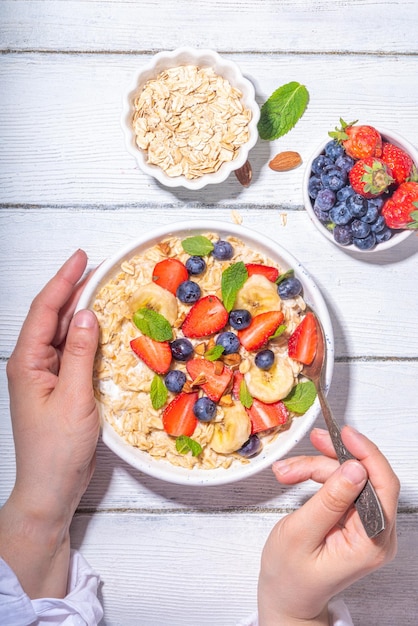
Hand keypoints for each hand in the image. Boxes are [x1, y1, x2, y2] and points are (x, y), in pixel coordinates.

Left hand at [0, 250, 98, 597]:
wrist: (50, 488)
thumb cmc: (57, 449)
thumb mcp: (73, 398)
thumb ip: (79, 354)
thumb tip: (85, 315)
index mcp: (27, 362)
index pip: (44, 310)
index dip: (63, 280)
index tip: (81, 257)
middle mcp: (32, 364)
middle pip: (50, 317)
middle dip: (71, 289)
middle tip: (95, 266)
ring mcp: (44, 376)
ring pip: (61, 333)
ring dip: (78, 310)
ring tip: (99, 288)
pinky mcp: (58, 387)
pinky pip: (70, 351)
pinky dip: (84, 335)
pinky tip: (98, 328)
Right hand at [257, 426, 399, 625]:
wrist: (286, 596)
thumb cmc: (290, 576)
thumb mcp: (301, 534)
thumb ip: (328, 500)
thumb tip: (354, 469)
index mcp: (370, 543)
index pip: (383, 487)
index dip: (367, 454)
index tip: (346, 434)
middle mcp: (377, 534)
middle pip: (364, 477)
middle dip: (332, 459)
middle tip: (311, 444)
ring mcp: (367, 527)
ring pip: (348, 477)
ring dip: (316, 468)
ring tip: (287, 473)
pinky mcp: (355, 520)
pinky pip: (341, 486)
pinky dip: (317, 477)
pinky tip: (296, 476)